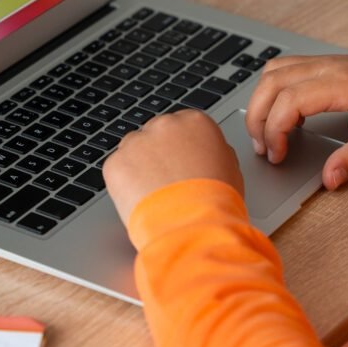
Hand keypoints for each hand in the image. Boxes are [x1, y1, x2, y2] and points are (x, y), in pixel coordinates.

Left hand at [104, 110, 243, 225]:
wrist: (192, 224)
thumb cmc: (215, 202)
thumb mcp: (231, 169)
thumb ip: (215, 152)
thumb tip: (207, 154)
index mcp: (195, 122)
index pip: (182, 126)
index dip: (180, 149)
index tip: (180, 163)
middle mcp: (164, 125)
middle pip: (155, 134)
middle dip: (158, 155)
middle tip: (166, 181)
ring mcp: (137, 142)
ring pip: (133, 150)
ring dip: (139, 167)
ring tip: (153, 194)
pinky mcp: (116, 163)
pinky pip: (117, 170)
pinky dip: (124, 184)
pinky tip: (140, 200)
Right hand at [246, 55, 347, 189]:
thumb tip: (329, 179)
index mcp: (343, 82)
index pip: (289, 99)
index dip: (274, 129)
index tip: (278, 155)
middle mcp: (328, 66)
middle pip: (272, 82)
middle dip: (258, 117)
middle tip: (264, 148)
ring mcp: (324, 62)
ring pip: (273, 72)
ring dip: (261, 101)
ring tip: (267, 133)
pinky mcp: (323, 65)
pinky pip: (284, 70)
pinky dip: (273, 92)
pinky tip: (283, 116)